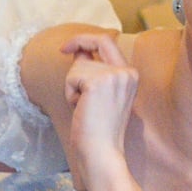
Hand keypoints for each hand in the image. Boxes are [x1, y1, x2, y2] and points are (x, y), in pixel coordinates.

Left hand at [61, 32, 137, 174]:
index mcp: (130, 75)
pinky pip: (72, 77)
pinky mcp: (98, 82)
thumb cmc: (97, 129)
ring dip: (72, 86)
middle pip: (97, 42)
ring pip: (79, 65)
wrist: (101, 151)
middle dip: (77, 41)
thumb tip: (79, 51)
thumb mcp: (98, 94)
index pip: (109, 42)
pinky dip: (69, 93)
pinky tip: (79, 108)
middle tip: (61, 49)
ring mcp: (114, 76)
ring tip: (83, 107)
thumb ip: (93, 71)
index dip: (88, 39)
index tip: (70, 46)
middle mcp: (126, 72)